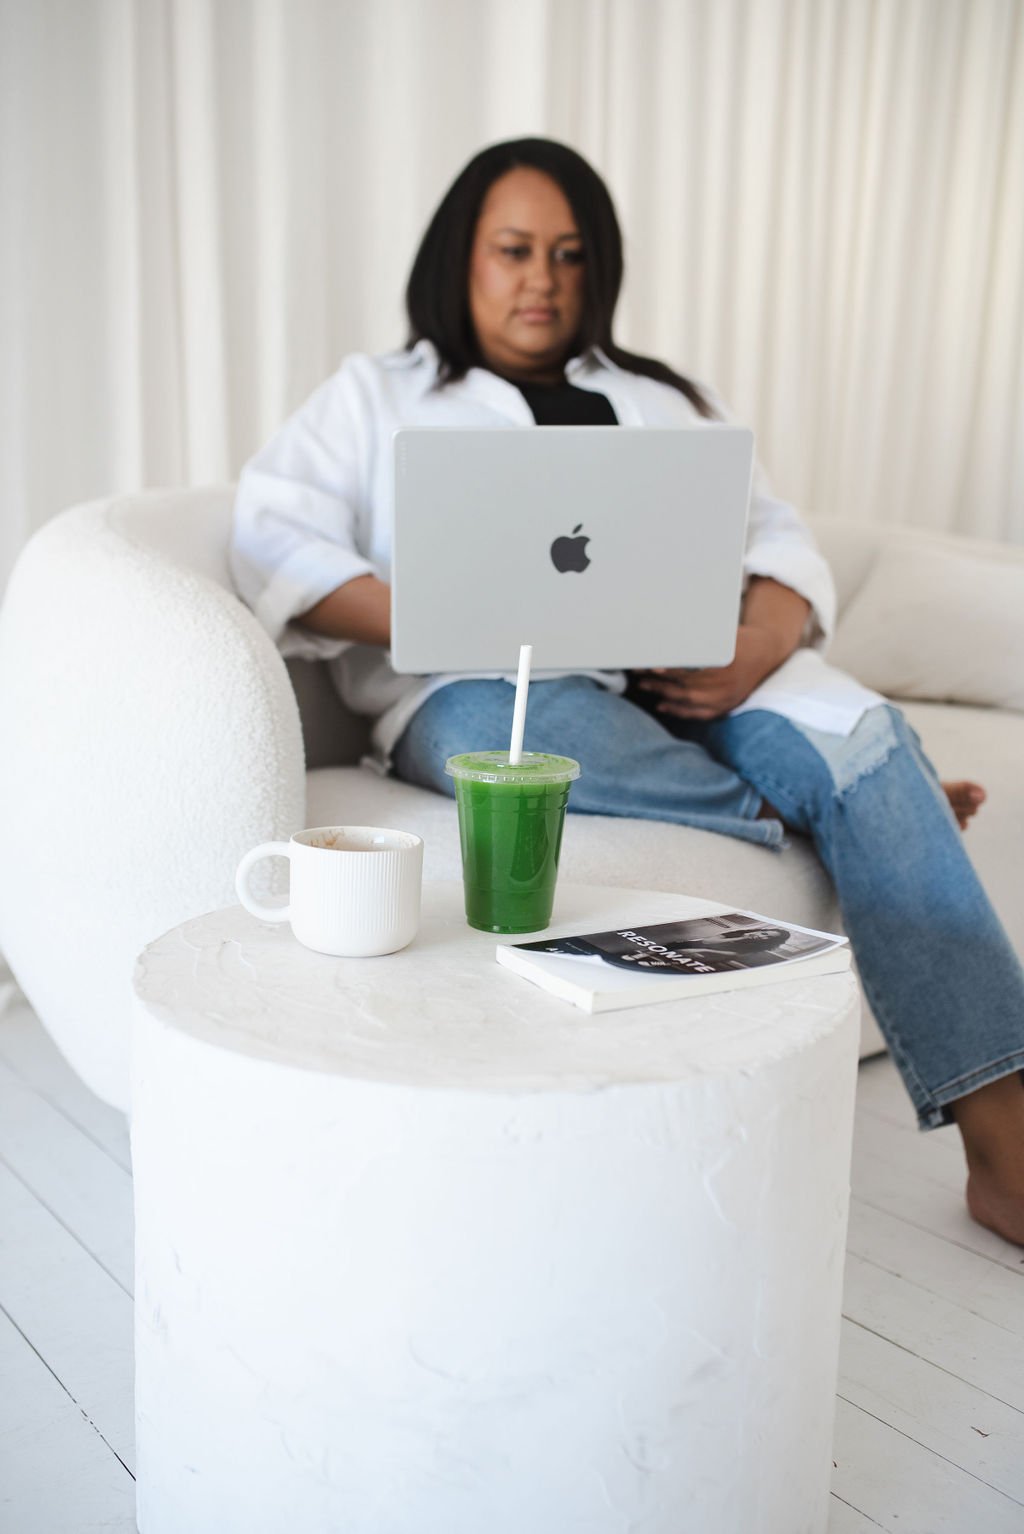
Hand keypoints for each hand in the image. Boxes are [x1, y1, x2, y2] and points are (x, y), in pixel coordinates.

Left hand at [634, 625, 788, 720]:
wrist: (765, 653)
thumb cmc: (738, 639)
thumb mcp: (722, 633)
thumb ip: (699, 638)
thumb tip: (666, 635)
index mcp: (723, 661)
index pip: (686, 667)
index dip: (665, 667)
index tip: (648, 664)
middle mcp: (724, 682)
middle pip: (681, 684)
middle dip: (656, 678)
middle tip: (637, 671)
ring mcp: (725, 698)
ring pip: (686, 699)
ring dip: (661, 693)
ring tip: (643, 685)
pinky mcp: (725, 706)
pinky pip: (697, 713)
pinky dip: (678, 710)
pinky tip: (662, 705)